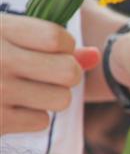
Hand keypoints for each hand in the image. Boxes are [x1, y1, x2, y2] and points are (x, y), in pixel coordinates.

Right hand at [0, 13, 98, 134]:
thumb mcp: (0, 33)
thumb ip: (47, 41)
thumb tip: (96, 55)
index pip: (58, 38)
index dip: (63, 45)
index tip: (48, 48)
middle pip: (69, 72)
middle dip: (64, 73)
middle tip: (44, 72)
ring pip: (60, 100)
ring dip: (49, 96)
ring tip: (25, 88)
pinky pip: (40, 121)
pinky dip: (31, 116)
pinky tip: (9, 105)